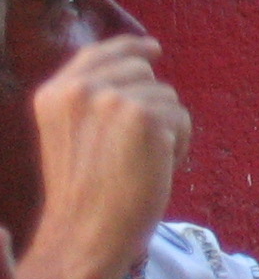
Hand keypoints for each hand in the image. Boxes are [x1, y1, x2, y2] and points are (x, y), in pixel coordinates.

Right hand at [27, 36, 188, 278]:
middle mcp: (79, 90)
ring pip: (166, 96)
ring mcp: (111, 100)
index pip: (101, 52)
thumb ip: (94, 96)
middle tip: (136, 146)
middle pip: (142, 70)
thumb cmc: (86, 192)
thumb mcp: (73, 133)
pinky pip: (182, 118)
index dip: (131, 47)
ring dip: (166, 128)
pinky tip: (156, 169)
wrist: (86, 231)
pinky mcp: (145, 116)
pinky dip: (180, 145)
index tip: (154, 49)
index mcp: (54, 93)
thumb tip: (145, 58)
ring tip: (141, 163)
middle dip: (151, 102)